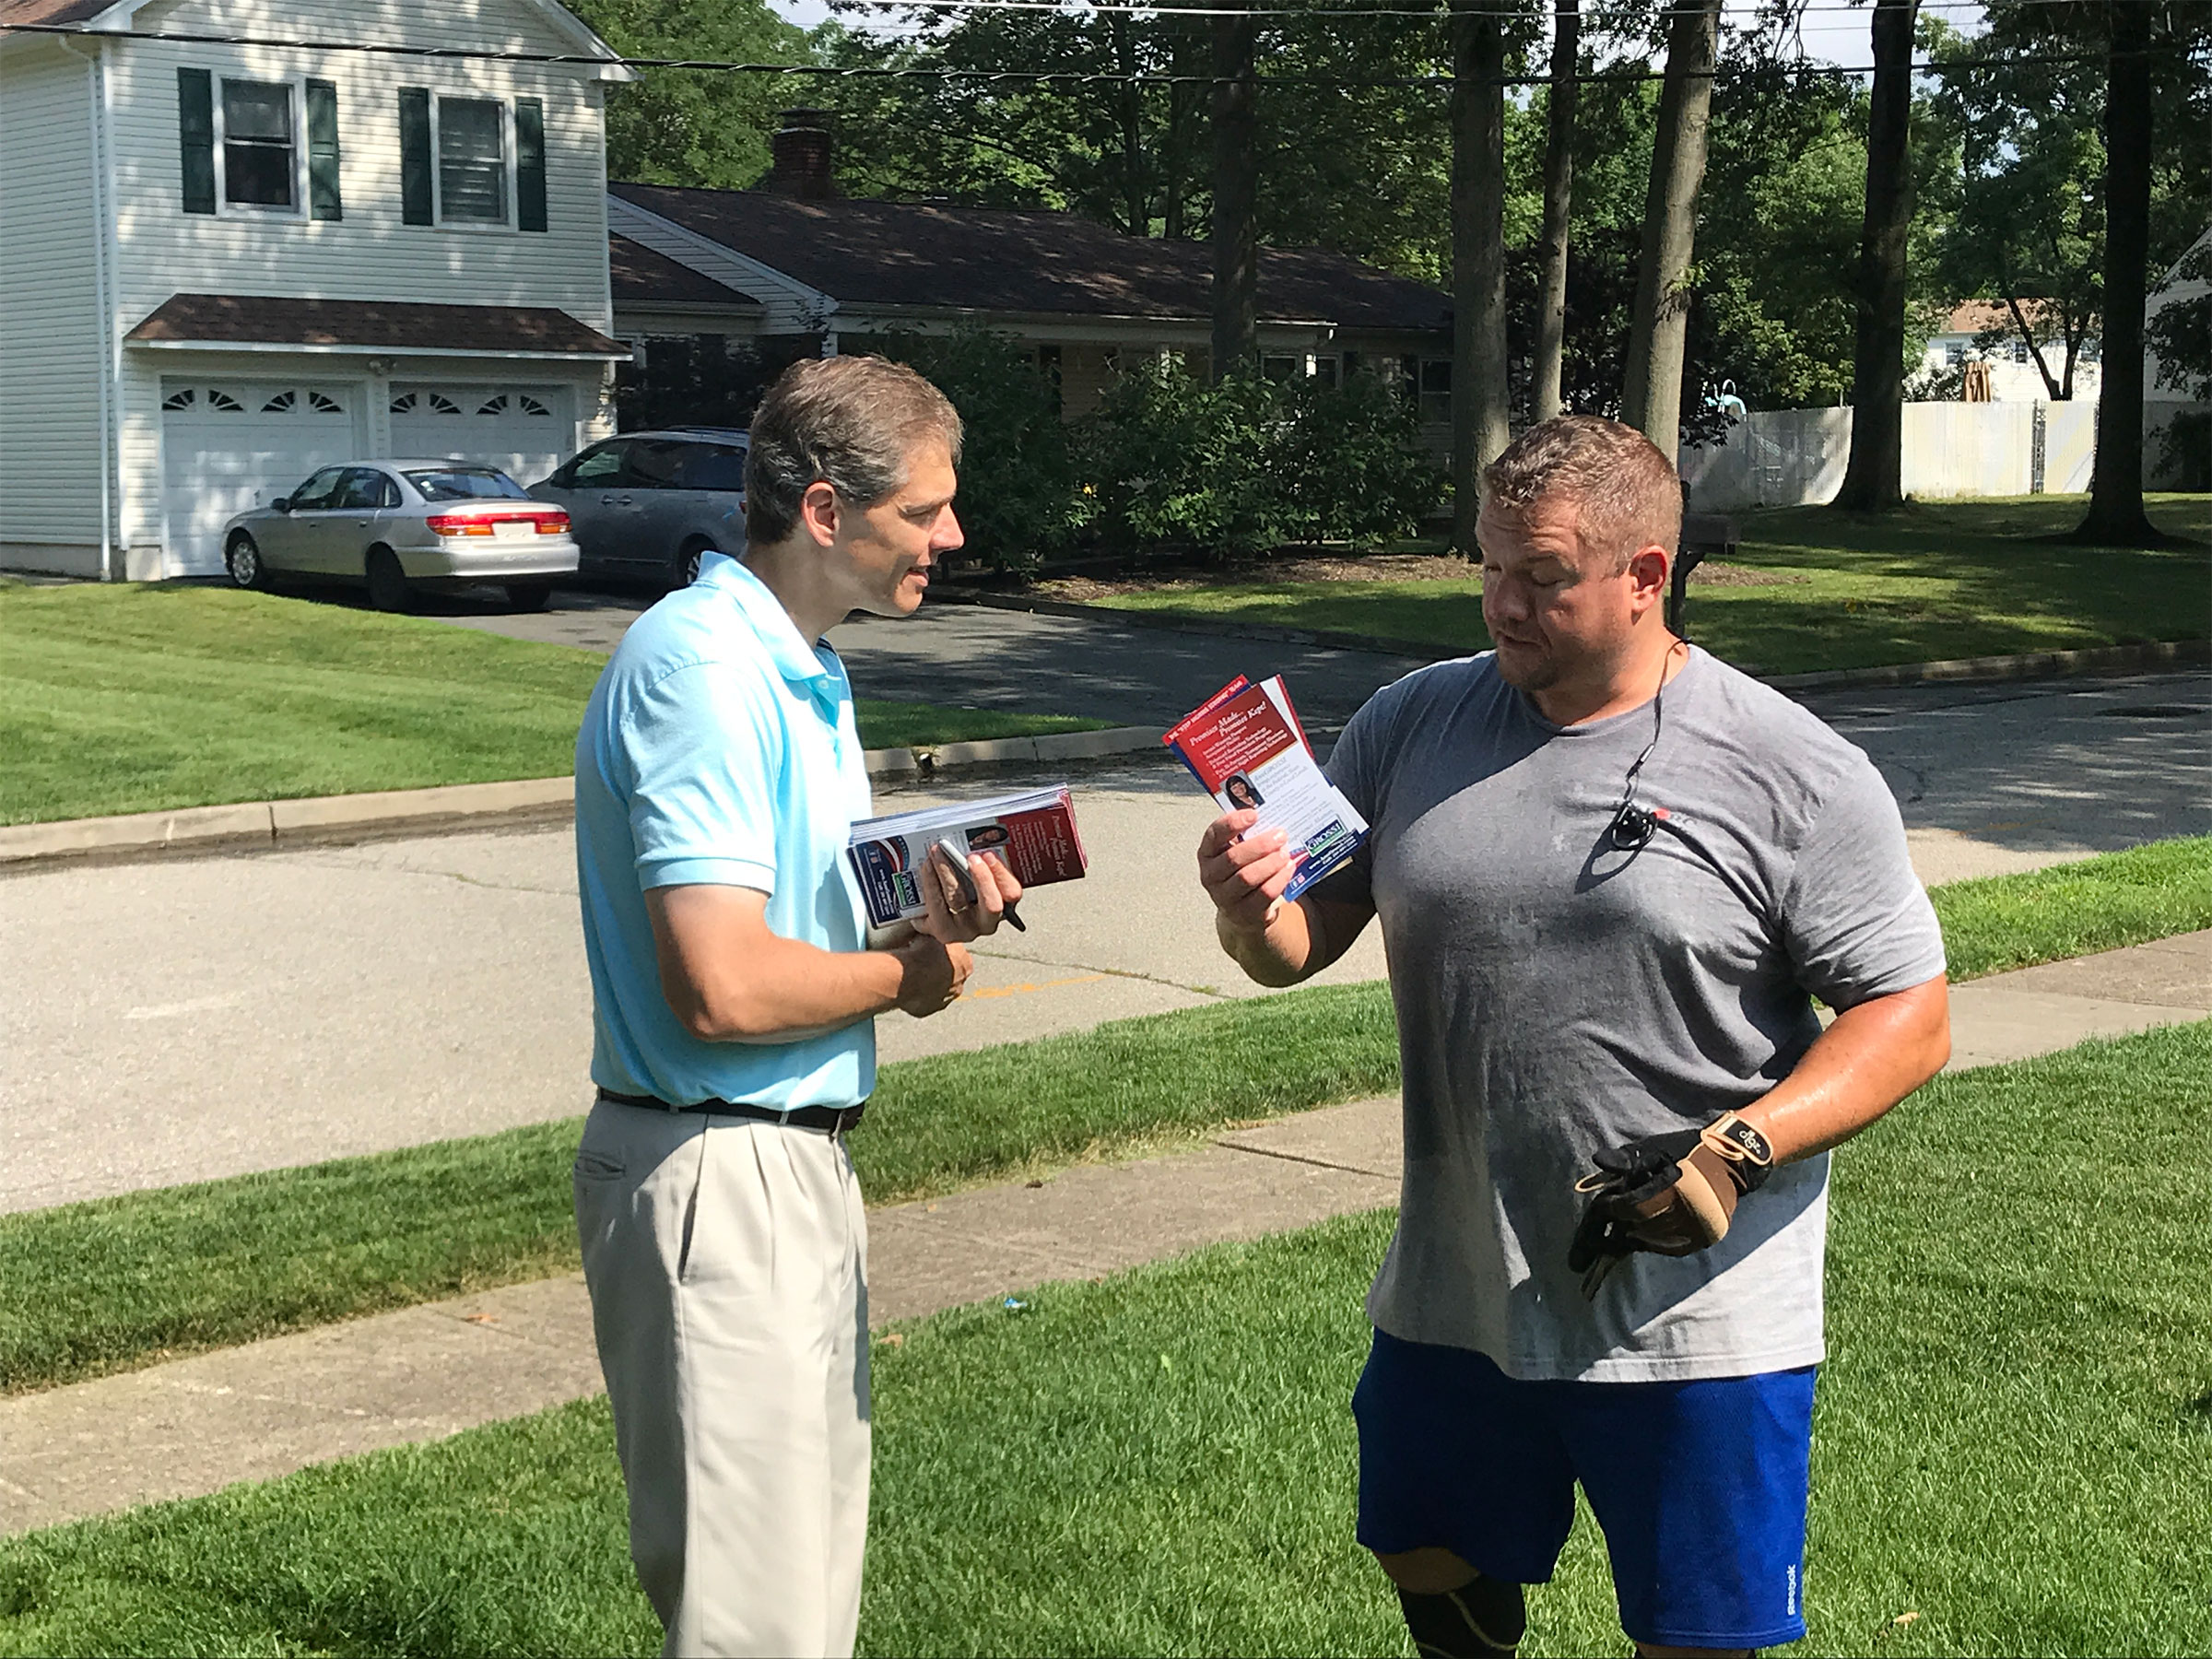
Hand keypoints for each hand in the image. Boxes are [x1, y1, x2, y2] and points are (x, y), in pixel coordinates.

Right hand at [890, 931, 972, 1017]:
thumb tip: (932, 932)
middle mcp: (959, 984)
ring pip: (937, 989)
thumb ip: (937, 937)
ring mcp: (944, 999)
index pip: (959, 956)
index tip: (931, 949)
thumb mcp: (932, 935)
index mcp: (966, 964)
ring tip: (911, 974)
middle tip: (921, 962)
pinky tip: (907, 986)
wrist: (905, 976)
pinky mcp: (928, 1010)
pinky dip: (916, 994)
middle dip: (937, 969)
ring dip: (927, 983)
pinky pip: (922, 1001)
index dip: (943, 951)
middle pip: (950, 975)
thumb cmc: (919, 953)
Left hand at [912, 842, 1023, 944]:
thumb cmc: (962, 894)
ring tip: (938, 852)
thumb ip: (981, 865)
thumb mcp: (977, 880)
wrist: (936, 920)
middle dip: (982, 878)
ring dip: (947, 871)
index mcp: (1003, 907)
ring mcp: (964, 930)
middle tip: (970, 856)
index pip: (1012, 893)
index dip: (1002, 874)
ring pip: (957, 899)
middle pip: (992, 904)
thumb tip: (971, 841)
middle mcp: (986, 923)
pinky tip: (927, 866)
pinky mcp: (941, 930)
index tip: (988, 854)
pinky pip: (935, 903)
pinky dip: (930, 881)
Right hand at [1196, 810, 1296, 937]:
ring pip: (1247, 878)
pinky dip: (1279, 879)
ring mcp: (1225, 896)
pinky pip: (1263, 894)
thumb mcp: (1238, 851)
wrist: (1242, 909)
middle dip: (1260, 845)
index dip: (1233, 823)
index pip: (1214, 834)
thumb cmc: (1241, 870)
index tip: (1254, 815)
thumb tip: (1272, 818)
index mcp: (1207, 853)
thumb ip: (1248, 836)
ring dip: (1270, 863)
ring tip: (1285, 854)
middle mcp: (1211, 875)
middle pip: (1233, 858)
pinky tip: (1289, 868)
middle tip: (1280, 836)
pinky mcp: (1244, 912)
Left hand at [1567, 1113, 1774, 1295]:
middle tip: (1584, 1255)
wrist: (1730, 1161)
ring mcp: (1697, 1228)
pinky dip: (1651, 1244)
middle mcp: (1686, 1211)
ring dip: (1629, 1239)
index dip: (1607, 1212)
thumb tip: (1598, 1161)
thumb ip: (1625, 1159)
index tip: (1592, 1220)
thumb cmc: (1685, 1150)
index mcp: (1670, 1187)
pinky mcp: (1704, 1237)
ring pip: (1652, 1241)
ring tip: (1608, 1244)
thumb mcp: (1653, 1148)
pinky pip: (1669, 1248)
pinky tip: (1637, 1240)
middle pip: (1637, 1228)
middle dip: (1610, 1235)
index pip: (1628, 1207)